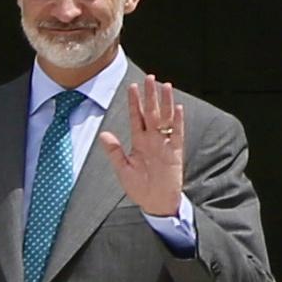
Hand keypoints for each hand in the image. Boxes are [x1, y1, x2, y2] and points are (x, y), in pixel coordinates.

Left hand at [97, 75, 184, 216]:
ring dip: (165, 103)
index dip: (134, 102)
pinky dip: (178, 122)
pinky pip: (178, 134)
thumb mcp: (123, 170)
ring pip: (165, 118)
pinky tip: (177, 108)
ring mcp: (165, 144)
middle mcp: (152, 140)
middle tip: (150, 78)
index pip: (136, 117)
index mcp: (139, 142)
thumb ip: (114, 152)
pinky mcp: (176, 153)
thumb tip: (104, 134)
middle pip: (151, 112)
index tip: (132, 87)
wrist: (156, 203)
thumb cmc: (140, 188)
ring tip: (165, 86)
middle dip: (150, 95)